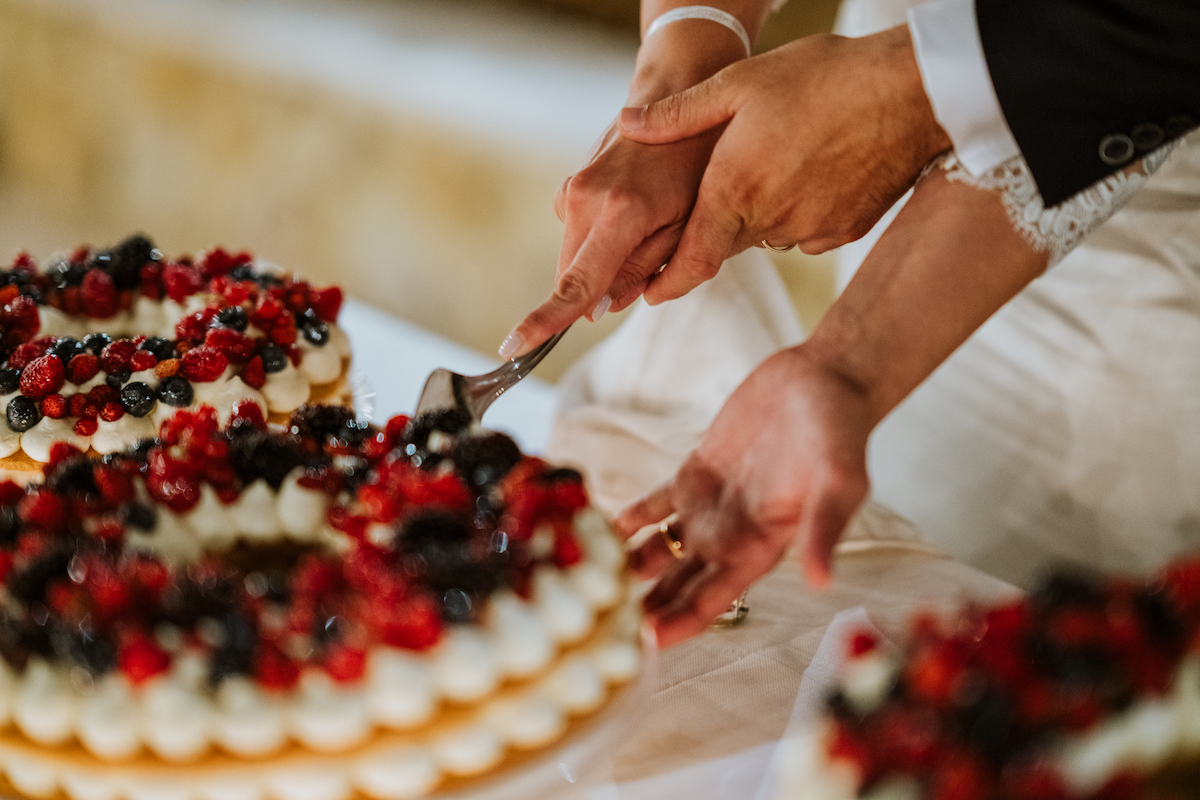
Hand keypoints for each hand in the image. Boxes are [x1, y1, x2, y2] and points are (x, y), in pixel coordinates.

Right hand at [499, 123, 718, 357]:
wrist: (680, 91)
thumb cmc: (700, 159)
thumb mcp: (693, 222)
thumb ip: (649, 268)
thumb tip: (601, 307)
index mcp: (621, 213)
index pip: (577, 284)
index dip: (545, 322)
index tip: (513, 348)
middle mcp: (586, 199)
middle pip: (575, 276)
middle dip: (602, 289)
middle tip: (651, 260)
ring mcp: (573, 190)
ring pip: (576, 258)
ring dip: (604, 264)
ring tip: (650, 227)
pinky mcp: (571, 188)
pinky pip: (579, 236)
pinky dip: (601, 242)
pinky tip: (633, 214)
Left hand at [615, 347, 871, 647]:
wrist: (824, 381)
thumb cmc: (842, 434)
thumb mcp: (840, 482)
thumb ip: (824, 529)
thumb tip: (822, 582)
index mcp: (762, 546)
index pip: (715, 598)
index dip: (682, 621)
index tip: (647, 644)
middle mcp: (731, 534)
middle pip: (679, 584)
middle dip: (646, 607)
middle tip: (599, 624)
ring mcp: (710, 504)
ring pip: (661, 549)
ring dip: (629, 568)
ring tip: (587, 583)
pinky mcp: (695, 472)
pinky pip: (654, 505)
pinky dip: (628, 519)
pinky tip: (596, 530)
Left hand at [619, 26, 951, 304]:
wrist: (912, 91)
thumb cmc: (825, 78)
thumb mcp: (740, 83)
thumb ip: (678, 114)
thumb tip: (628, 123)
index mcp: (734, 192)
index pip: (690, 261)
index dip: (666, 283)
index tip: (651, 293)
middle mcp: (770, 224)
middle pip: (726, 243)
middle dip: (713, 231)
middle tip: (720, 194)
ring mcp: (812, 232)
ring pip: (767, 236)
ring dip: (759, 215)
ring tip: (774, 165)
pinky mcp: (846, 232)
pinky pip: (806, 233)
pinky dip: (798, 213)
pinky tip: (810, 173)